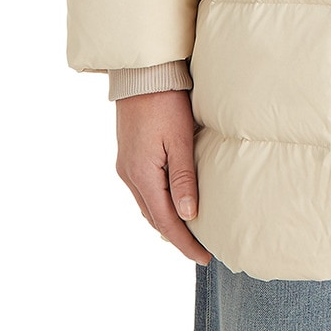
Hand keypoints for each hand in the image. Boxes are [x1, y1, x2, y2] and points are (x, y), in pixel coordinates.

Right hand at [115, 89, 211, 264]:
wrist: (141, 74)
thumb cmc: (165, 102)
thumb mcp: (179, 140)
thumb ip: (184, 178)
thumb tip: (188, 215)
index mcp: (142, 175)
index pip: (165, 221)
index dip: (185, 242)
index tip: (205, 256)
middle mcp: (129, 175)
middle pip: (154, 217)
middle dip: (176, 236)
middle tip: (200, 249)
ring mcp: (126, 165)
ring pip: (147, 205)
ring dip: (166, 221)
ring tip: (189, 232)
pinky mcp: (129, 155)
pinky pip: (144, 190)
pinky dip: (158, 204)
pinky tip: (171, 203)